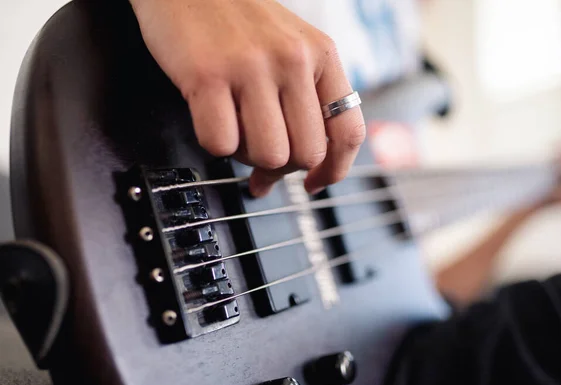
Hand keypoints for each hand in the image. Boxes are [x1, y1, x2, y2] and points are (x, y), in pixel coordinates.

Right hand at [129, 0, 365, 195]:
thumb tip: (296, 165)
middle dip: (281, 169)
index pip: (348, 131)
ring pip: (269, 155)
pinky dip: (215, 143)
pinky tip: (211, 120)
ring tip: (235, 133)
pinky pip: (221, 144)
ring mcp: (251, 67)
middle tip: (260, 162)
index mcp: (321, 55)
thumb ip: (303, 98)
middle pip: (307, 154)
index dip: (333, 170)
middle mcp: (293, 60)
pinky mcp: (208, 76)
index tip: (314, 184)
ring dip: (248, 158)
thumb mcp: (290, 47)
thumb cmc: (235, 20)